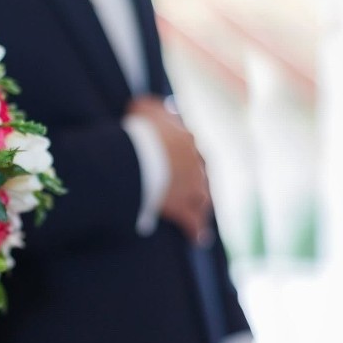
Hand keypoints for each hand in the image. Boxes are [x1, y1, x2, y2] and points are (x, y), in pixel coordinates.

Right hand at [127, 96, 211, 243]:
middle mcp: (197, 164)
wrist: (139, 158)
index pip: (190, 144)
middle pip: (202, 171)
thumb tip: (141, 104)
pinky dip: (196, 231)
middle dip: (197, 177)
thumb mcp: (143, 107)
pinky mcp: (183, 208)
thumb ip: (148, 105)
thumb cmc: (139, 130)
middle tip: (190, 183)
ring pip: (203, 197)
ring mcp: (192, 187)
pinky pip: (193, 222)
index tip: (175, 155)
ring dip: (201, 203)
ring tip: (200, 210)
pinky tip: (198, 238)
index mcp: (189, 140)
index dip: (183, 150)